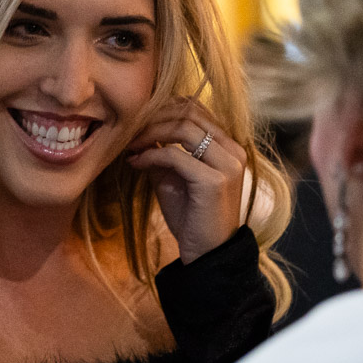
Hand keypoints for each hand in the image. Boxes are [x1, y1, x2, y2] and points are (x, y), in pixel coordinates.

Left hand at [125, 97, 245, 263]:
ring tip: (130, 144)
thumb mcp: (173, 179)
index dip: (163, 109)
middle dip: (154, 118)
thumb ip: (161, 155)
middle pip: (189, 112)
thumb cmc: (191, 218)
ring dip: (150, 133)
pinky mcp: (214, 181)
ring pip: (184, 128)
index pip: (196, 109)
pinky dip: (151, 156)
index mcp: (228, 147)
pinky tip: (135, 163)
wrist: (207, 254)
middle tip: (128, 131)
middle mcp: (233, 151)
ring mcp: (227, 164)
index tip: (137, 122)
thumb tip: (138, 135)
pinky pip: (175, 156)